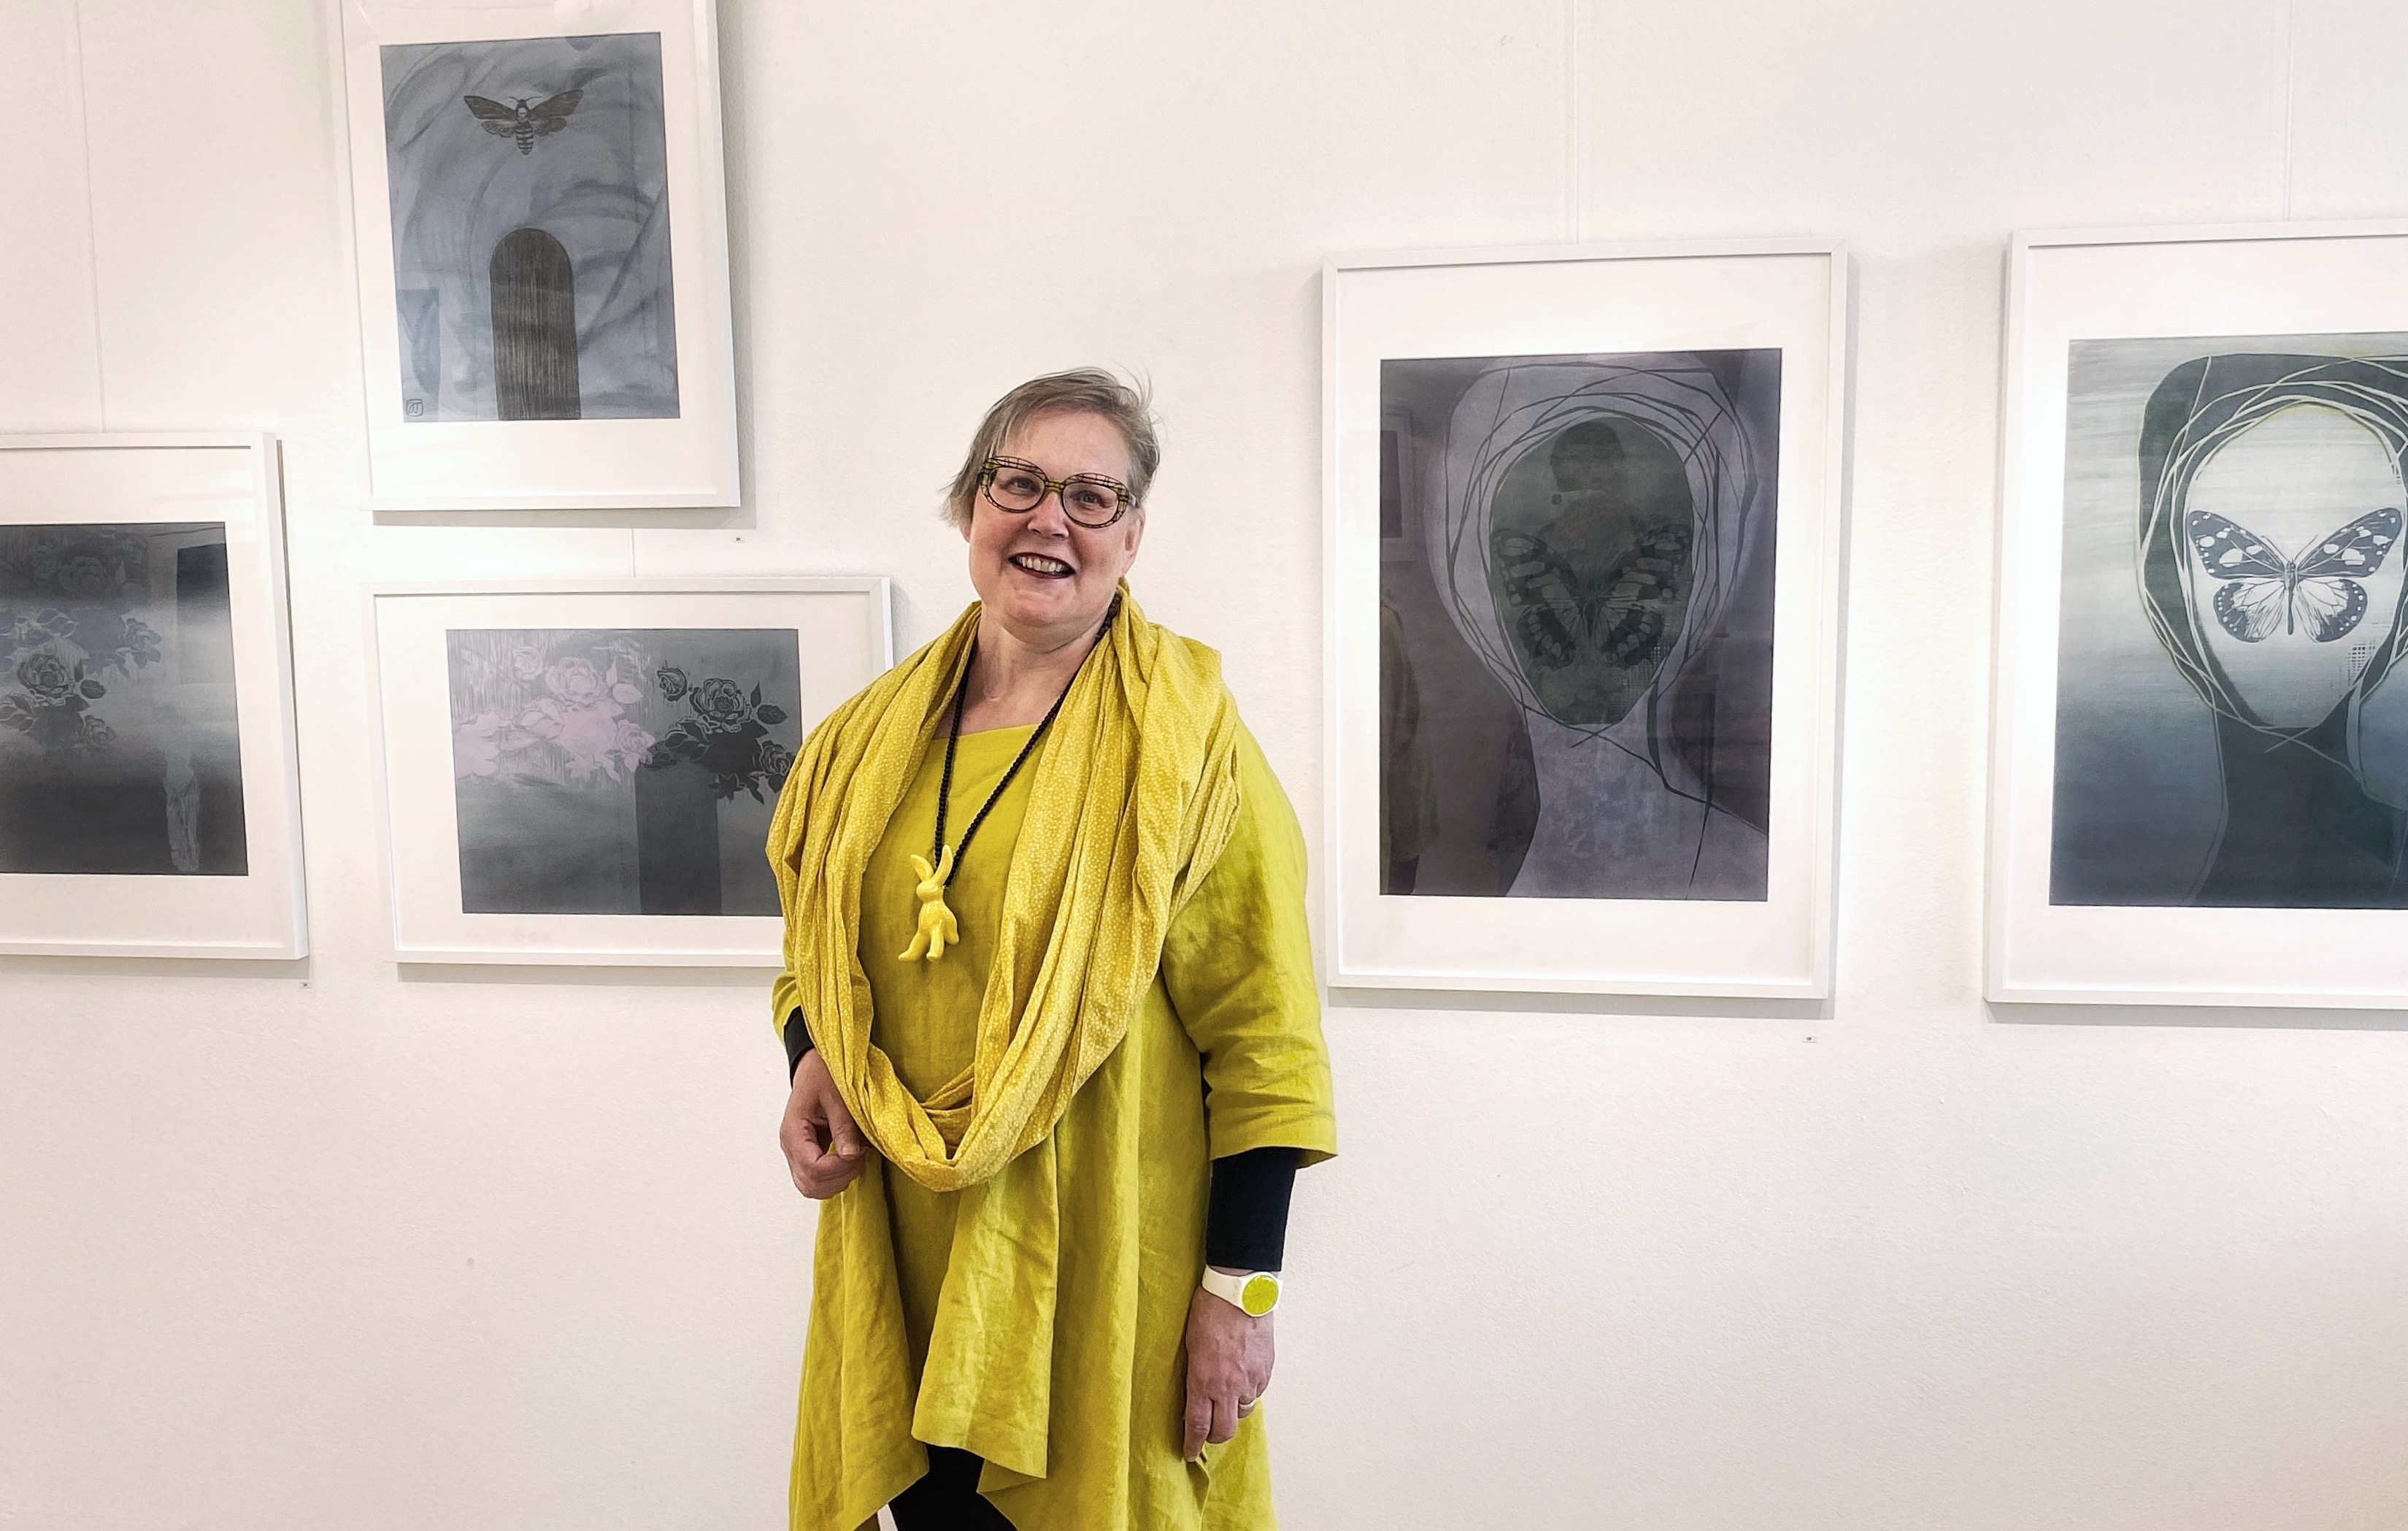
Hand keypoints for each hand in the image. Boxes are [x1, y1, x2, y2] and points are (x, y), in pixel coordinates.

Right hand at [779, 1051, 867, 1198]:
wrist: (815, 1066)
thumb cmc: (823, 1074)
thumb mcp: (838, 1096)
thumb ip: (843, 1126)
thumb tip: (851, 1155)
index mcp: (794, 1131)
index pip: (813, 1168)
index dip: (840, 1167)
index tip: (860, 1152)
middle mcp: (791, 1147)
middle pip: (810, 1185)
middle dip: (840, 1176)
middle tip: (860, 1156)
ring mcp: (796, 1153)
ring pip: (812, 1188)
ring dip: (838, 1180)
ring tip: (855, 1157)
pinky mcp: (806, 1155)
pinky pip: (816, 1179)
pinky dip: (835, 1177)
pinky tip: (849, 1159)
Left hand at [1181, 1274, 1274, 1459]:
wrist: (1240, 1292)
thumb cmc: (1209, 1311)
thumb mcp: (1191, 1346)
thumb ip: (1195, 1375)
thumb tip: (1196, 1394)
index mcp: (1204, 1381)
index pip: (1198, 1425)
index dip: (1193, 1444)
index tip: (1190, 1452)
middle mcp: (1228, 1386)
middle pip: (1224, 1430)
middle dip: (1214, 1436)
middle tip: (1207, 1433)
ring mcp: (1250, 1380)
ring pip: (1243, 1412)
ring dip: (1233, 1411)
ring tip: (1226, 1399)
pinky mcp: (1266, 1370)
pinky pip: (1257, 1392)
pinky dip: (1248, 1392)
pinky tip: (1242, 1379)